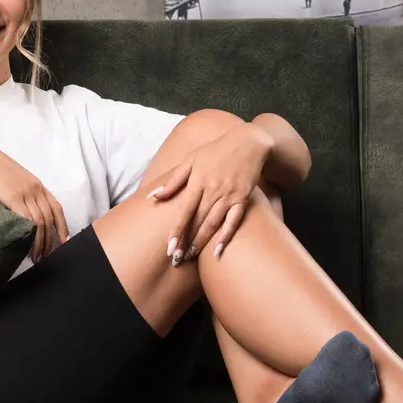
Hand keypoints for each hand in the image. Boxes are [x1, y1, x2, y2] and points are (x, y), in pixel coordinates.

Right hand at [0, 143, 67, 262]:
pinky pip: (28, 220)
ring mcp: (26, 193)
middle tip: (47, 256)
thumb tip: (18, 210)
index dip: (62, 224)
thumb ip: (18, 193)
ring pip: (41, 222)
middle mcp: (35, 189)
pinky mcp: (15, 198)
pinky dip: (32, 236)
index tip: (64, 239)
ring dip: (41, 242)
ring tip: (37, 258)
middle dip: (50, 239)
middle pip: (50, 218)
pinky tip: (28, 247)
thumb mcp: (11, 180)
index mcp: (36, 185)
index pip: (56, 207)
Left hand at [147, 124, 272, 263]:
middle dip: (186, 241)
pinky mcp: (243, 199)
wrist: (248, 142)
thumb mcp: (191, 159)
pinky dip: (225, 236)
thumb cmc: (216, 151)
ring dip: (201, 242)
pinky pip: (234, 221)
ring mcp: (229, 195)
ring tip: (190, 256)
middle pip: (198, 221)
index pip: (185, 210)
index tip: (169, 247)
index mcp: (199, 180)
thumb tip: (154, 197)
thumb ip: (173, 180)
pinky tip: (217, 251)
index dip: (177, 229)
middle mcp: (214, 189)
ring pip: (213, 224)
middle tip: (176, 259)